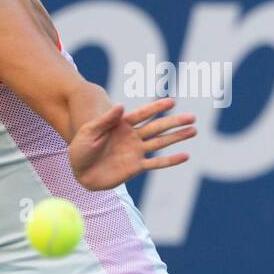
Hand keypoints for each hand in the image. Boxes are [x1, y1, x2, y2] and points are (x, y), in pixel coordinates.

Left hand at [68, 97, 196, 190]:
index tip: (172, 102)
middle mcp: (133, 136)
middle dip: (175, 122)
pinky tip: (185, 156)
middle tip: (193, 117)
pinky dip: (170, 160)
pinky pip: (156, 163)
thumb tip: (121, 105)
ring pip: (161, 143)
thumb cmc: (81, 148)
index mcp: (122, 124)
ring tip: (193, 131)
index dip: (157, 107)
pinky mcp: (136, 167)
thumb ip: (106, 120)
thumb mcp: (90, 131)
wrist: (80, 171)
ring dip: (177, 137)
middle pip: (158, 127)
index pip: (143, 114)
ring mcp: (136, 151)